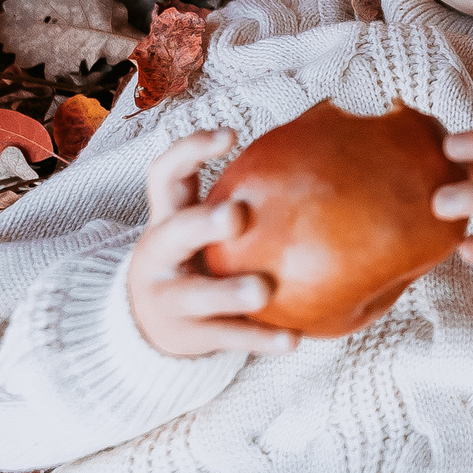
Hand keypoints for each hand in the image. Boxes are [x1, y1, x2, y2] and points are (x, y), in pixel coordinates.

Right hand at [126, 129, 299, 357]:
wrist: (148, 325)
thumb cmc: (196, 255)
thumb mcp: (200, 224)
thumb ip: (241, 191)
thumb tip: (324, 132)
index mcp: (166, 218)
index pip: (164, 176)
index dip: (189, 151)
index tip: (230, 134)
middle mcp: (160, 256)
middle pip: (174, 234)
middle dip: (203, 223)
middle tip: (238, 215)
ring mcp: (170, 299)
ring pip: (194, 295)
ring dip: (228, 292)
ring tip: (263, 290)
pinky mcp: (190, 336)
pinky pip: (227, 339)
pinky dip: (259, 341)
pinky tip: (294, 341)